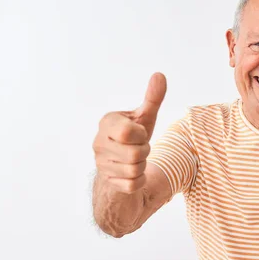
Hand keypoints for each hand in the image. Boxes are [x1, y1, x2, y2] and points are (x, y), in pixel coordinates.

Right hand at [92, 72, 166, 193]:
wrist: (122, 165)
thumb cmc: (134, 138)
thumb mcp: (145, 117)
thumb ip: (152, 98)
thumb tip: (160, 75)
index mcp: (107, 123)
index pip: (127, 132)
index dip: (140, 135)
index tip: (138, 134)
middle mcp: (98, 143)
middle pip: (136, 153)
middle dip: (145, 152)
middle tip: (139, 148)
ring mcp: (101, 164)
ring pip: (136, 170)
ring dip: (142, 166)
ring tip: (135, 160)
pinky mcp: (108, 182)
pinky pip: (134, 184)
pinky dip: (139, 180)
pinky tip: (132, 174)